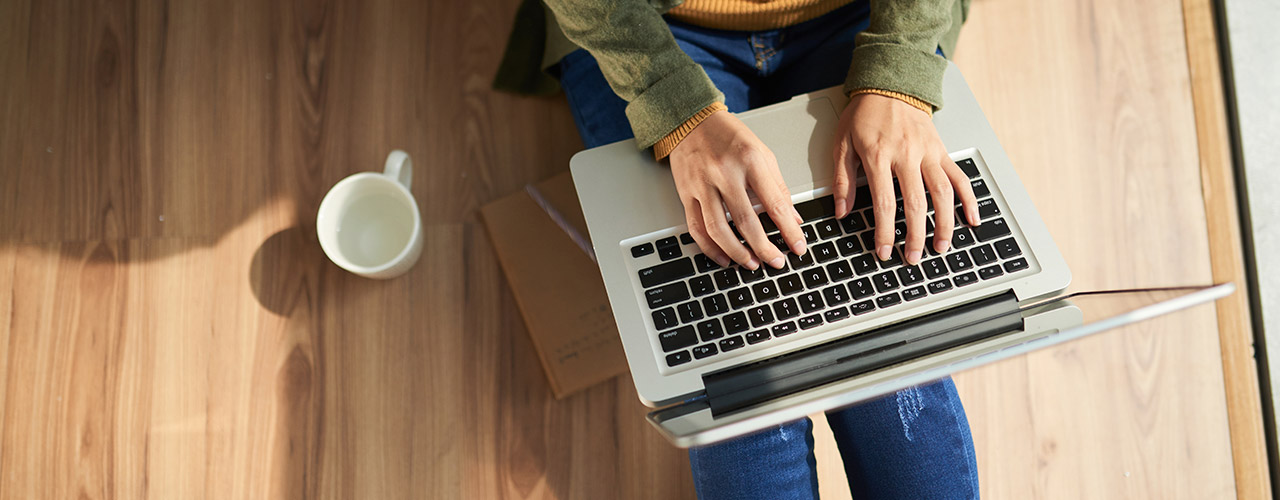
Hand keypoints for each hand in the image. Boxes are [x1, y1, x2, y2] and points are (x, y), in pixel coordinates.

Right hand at [669, 110, 807, 270]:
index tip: (798, 247)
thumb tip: (793, 219)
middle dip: (764, 248)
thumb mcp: (761, 153)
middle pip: (746, 221)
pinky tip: (723, 257)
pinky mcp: (686, 193)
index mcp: (750, 160)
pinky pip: (696, 227)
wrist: (691, 120)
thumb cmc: (728, 136)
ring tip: (751, 264)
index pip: (774, 204)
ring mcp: (702, 184)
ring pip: (718, 229)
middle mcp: (725, 173)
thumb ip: (778, 187)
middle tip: (776, 262)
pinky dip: (710, 247)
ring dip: (736, 252)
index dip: (788, 230)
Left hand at [832, 93, 979, 265]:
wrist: (890, 83)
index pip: (884, 202)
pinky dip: (969, 198)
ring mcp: (929, 152)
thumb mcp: (842, 143)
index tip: (884, 251)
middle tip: (913, 258)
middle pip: (916, 203)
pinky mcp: (942, 149)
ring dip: (945, 223)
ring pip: (943, 193)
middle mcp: (907, 155)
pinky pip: (959, 176)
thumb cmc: (864, 114)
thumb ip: (842, 179)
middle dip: (916, 235)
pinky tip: (972, 219)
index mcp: (879, 155)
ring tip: (941, 247)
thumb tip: (842, 211)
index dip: (885, 231)